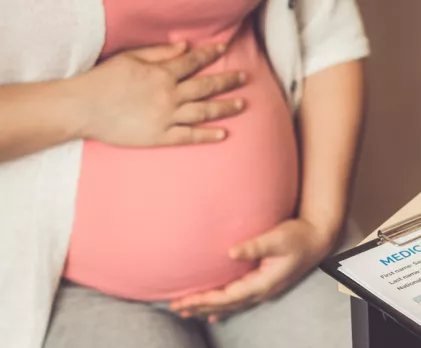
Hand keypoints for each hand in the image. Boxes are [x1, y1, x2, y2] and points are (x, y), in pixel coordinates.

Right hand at [73, 42, 246, 146]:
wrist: (83, 108)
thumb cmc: (103, 80)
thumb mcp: (130, 58)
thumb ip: (159, 53)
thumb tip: (185, 46)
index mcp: (161, 74)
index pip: (193, 62)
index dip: (210, 54)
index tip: (224, 48)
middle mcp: (168, 95)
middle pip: (205, 87)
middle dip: (227, 81)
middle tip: (244, 77)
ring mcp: (166, 117)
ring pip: (203, 112)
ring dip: (225, 108)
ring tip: (242, 104)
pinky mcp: (160, 137)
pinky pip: (189, 136)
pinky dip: (208, 135)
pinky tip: (224, 133)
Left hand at [169, 219, 336, 321]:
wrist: (316, 240)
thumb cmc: (298, 236)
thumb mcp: (277, 238)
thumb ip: (255, 246)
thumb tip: (230, 252)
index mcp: (263, 283)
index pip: (228, 296)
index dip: (205, 300)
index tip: (184, 300)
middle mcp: (262, 291)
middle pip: (226, 305)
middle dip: (200, 308)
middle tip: (175, 309)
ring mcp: (263, 291)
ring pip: (231, 306)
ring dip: (208, 310)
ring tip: (186, 313)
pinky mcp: (263, 285)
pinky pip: (238, 302)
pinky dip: (223, 308)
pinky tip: (212, 315)